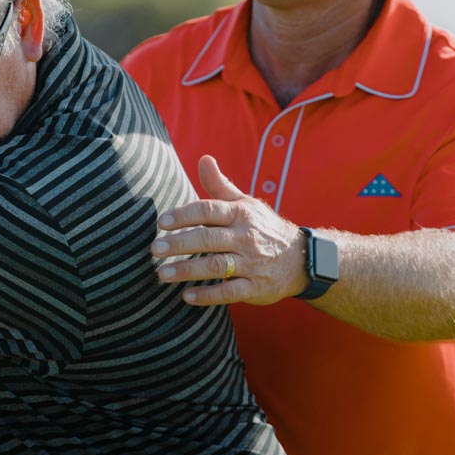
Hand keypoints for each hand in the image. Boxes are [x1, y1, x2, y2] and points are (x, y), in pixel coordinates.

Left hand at [150, 155, 307, 305]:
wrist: (300, 258)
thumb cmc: (262, 228)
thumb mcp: (245, 204)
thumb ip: (220, 185)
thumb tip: (204, 159)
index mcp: (240, 214)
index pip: (208, 210)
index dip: (184, 215)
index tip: (161, 222)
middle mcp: (246, 237)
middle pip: (208, 238)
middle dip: (179, 244)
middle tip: (154, 249)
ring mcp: (252, 263)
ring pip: (216, 266)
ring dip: (188, 271)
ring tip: (162, 274)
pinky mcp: (255, 287)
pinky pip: (230, 292)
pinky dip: (208, 295)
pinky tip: (187, 296)